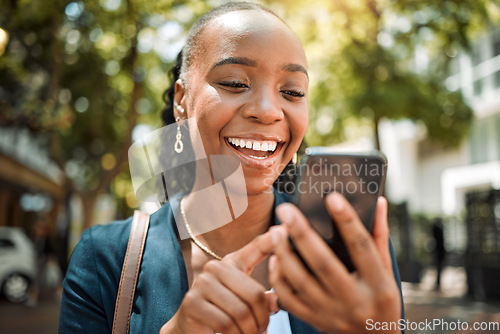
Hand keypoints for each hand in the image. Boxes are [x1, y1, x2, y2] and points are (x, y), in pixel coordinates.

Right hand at [160, 227, 282, 333]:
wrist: (189, 328)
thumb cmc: (222, 312)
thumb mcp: (245, 301)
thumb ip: (261, 297)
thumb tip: (275, 300)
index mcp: (231, 263)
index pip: (254, 249)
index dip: (269, 241)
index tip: (284, 229)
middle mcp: (215, 267)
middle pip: (255, 294)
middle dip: (262, 319)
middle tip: (263, 330)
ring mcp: (201, 283)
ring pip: (241, 312)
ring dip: (250, 331)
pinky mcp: (192, 303)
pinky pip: (226, 324)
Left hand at [269, 192, 400, 333]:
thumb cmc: (382, 299)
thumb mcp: (388, 271)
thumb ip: (379, 236)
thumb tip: (379, 202)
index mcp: (378, 285)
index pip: (361, 247)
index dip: (347, 221)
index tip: (331, 198)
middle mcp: (355, 301)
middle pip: (324, 263)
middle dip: (302, 234)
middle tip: (286, 210)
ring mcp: (332, 314)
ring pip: (301, 282)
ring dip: (285, 254)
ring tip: (276, 231)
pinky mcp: (315, 321)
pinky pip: (290, 300)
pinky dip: (279, 279)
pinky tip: (274, 259)